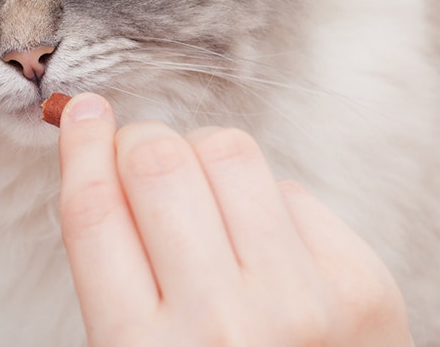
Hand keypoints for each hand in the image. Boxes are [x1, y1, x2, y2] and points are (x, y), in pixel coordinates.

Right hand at [55, 93, 413, 346]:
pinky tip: (261, 240)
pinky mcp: (359, 286)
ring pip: (230, 154)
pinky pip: (292, 191)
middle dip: (139, 139)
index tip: (80, 113)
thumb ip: (116, 270)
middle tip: (138, 150)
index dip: (81, 146)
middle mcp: (220, 326)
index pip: (94, 211)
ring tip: (201, 187)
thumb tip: (98, 146)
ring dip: (202, 155)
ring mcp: (298, 303)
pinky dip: (266, 202)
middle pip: (158, 166)